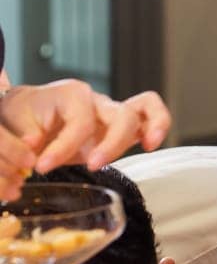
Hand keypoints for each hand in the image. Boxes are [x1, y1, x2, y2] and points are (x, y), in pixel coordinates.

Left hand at [0, 80, 169, 195]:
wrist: (24, 115)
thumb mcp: (13, 121)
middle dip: (112, 142)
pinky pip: (148, 118)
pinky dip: (156, 128)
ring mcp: (110, 113)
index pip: (80, 121)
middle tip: (93, 166)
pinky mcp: (117, 129)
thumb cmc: (20, 116)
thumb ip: (22, 132)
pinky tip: (150, 144)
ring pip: (144, 110)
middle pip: (121, 114)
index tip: (41, 167)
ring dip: (152, 126)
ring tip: (149, 144)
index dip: (63, 146)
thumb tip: (34, 144)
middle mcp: (96, 101)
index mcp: (71, 95)